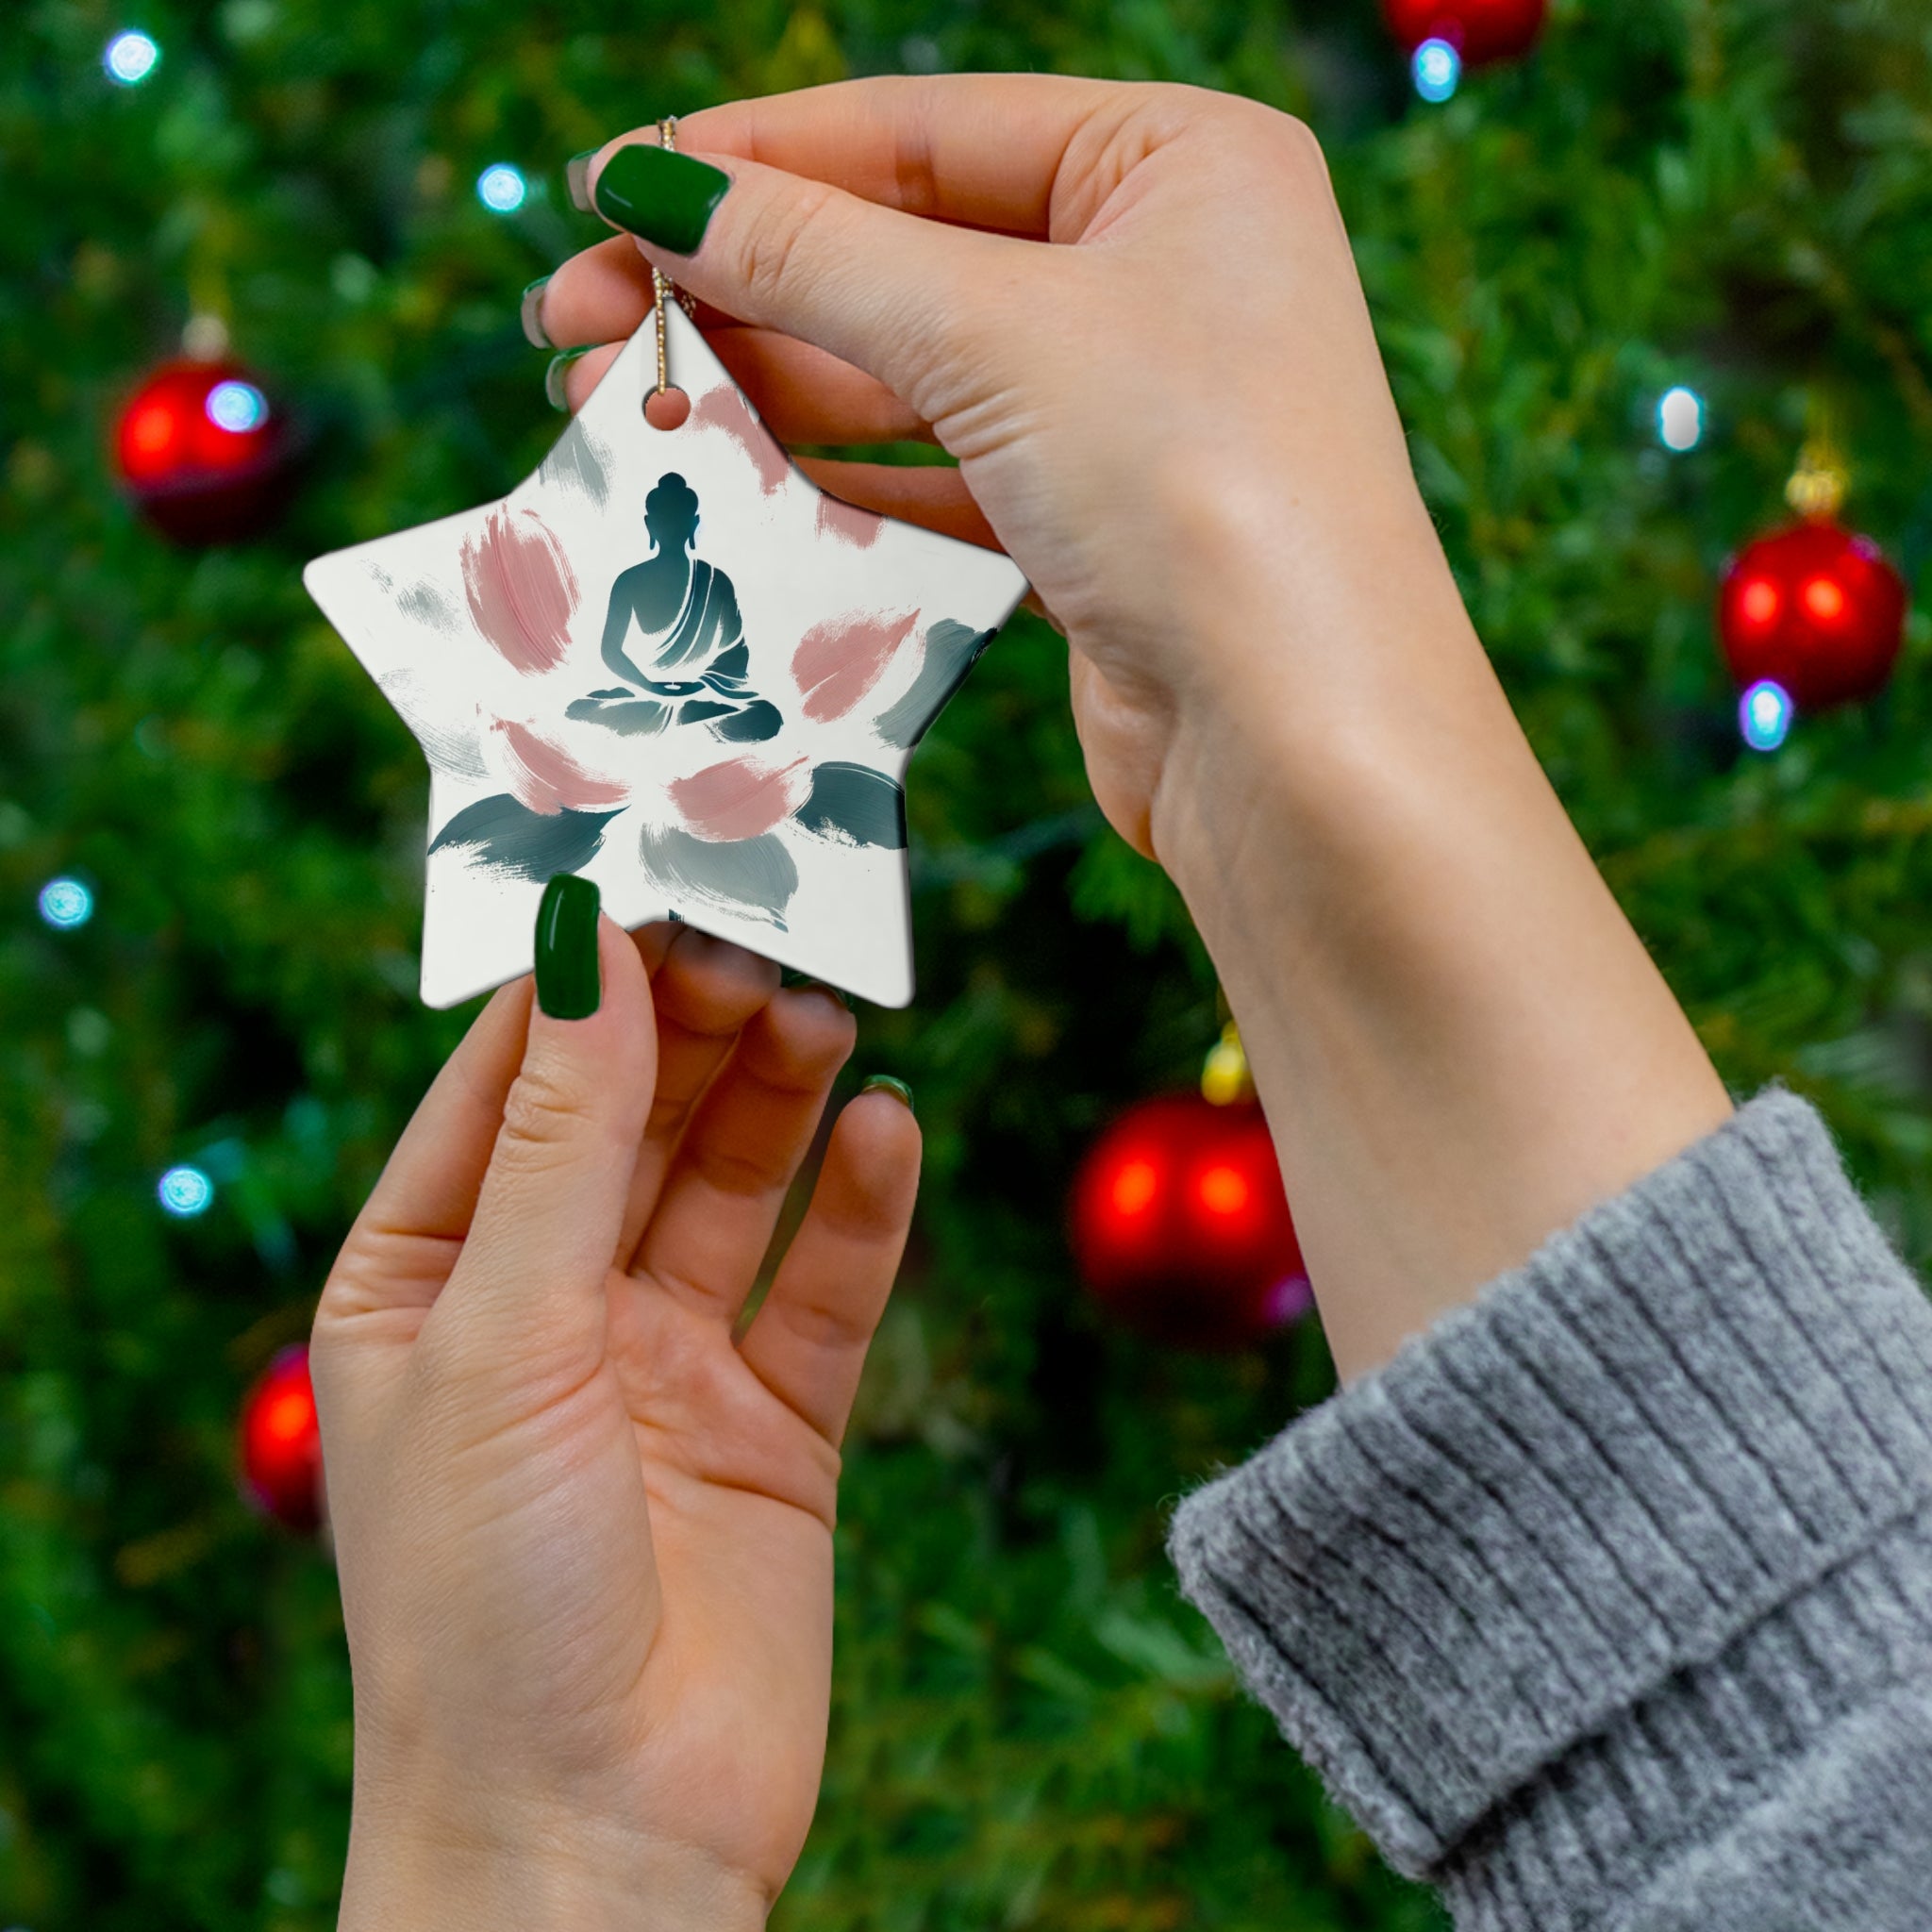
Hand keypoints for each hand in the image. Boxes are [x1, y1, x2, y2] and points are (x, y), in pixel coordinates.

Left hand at [311, 919, 918, 1928]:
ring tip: (826, 1009)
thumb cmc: (485, 1601)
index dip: (577, 982)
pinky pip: (825, 1289)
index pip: (505, 1086)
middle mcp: (545, 1310)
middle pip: (632, 1120)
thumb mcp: (501, 1336)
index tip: (649, 872)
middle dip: (692, 1026)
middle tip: (764, 933)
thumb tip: (586, 947)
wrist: (596, 1842)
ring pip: (733, 1185)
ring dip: (778, 1096)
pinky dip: (860, 1208)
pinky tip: (890, 1130)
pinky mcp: (774, 1427)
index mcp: (425, 1282)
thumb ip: (560, 1141)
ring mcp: (665, 1366)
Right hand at [536, 75, 1438, 861]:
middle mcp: (1163, 270)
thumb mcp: (994, 332)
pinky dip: (832, 476)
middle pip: (901, 250)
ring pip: (908, 372)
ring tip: (618, 402)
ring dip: (763, 387)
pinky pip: (936, 475)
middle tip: (573, 320)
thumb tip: (651, 187)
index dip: (751, 158)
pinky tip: (726, 477)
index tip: (606, 190)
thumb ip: (814, 254)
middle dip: (735, 285)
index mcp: (1179, 162)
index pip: (921, 129)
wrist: (1300, 744)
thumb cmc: (1196, 489)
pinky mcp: (1095, 528)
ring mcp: (1130, 406)